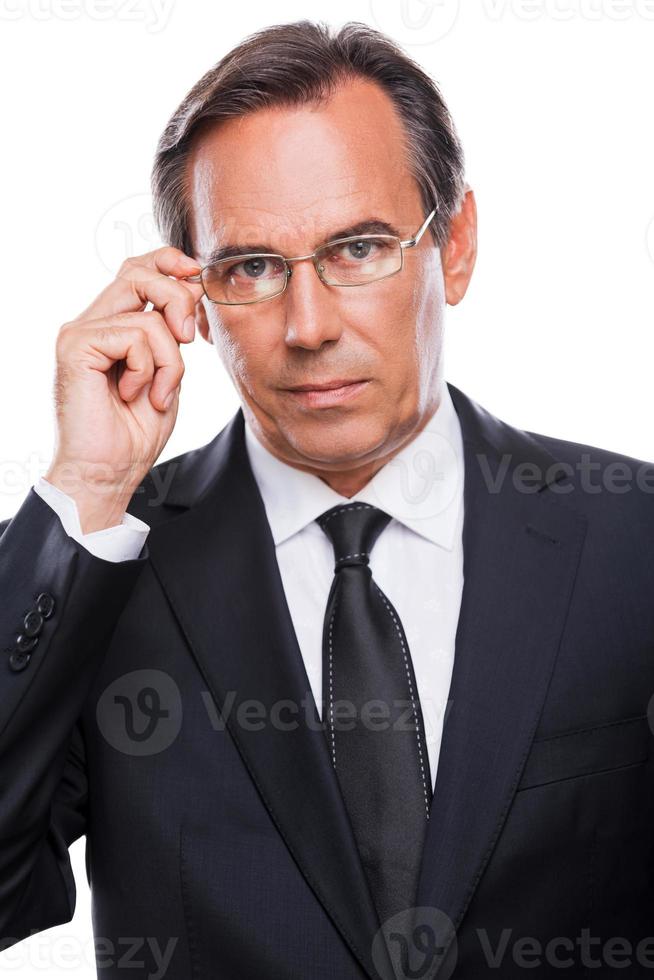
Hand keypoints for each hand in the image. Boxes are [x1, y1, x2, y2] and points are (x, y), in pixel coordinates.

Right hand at [44, 246, 204, 532]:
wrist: (108, 473)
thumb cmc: (135, 432)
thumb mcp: (168, 373)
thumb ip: (173, 333)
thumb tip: (192, 286)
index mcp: (111, 325)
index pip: (137, 270)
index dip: (169, 262)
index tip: (198, 276)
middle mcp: (91, 323)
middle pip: (138, 271)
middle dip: (178, 298)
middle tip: (190, 339)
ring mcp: (80, 333)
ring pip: (148, 314)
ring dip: (171, 360)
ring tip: (159, 394)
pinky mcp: (76, 346)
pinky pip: (135, 334)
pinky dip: (151, 369)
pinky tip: (136, 396)